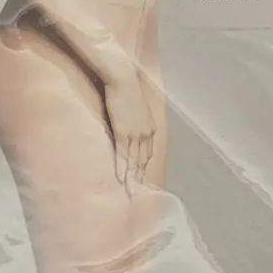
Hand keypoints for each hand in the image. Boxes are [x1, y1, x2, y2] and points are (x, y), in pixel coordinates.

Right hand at [100, 68, 162, 191]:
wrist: (123, 79)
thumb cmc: (126, 88)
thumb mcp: (135, 106)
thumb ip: (134, 118)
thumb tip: (128, 124)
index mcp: (150, 128)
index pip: (147, 152)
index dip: (144, 166)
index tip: (142, 179)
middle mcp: (146, 134)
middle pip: (143, 160)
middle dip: (140, 177)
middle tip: (138, 192)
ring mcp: (136, 135)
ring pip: (135, 161)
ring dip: (132, 178)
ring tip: (130, 192)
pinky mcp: (123, 134)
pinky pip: (123, 156)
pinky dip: (123, 169)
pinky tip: (121, 179)